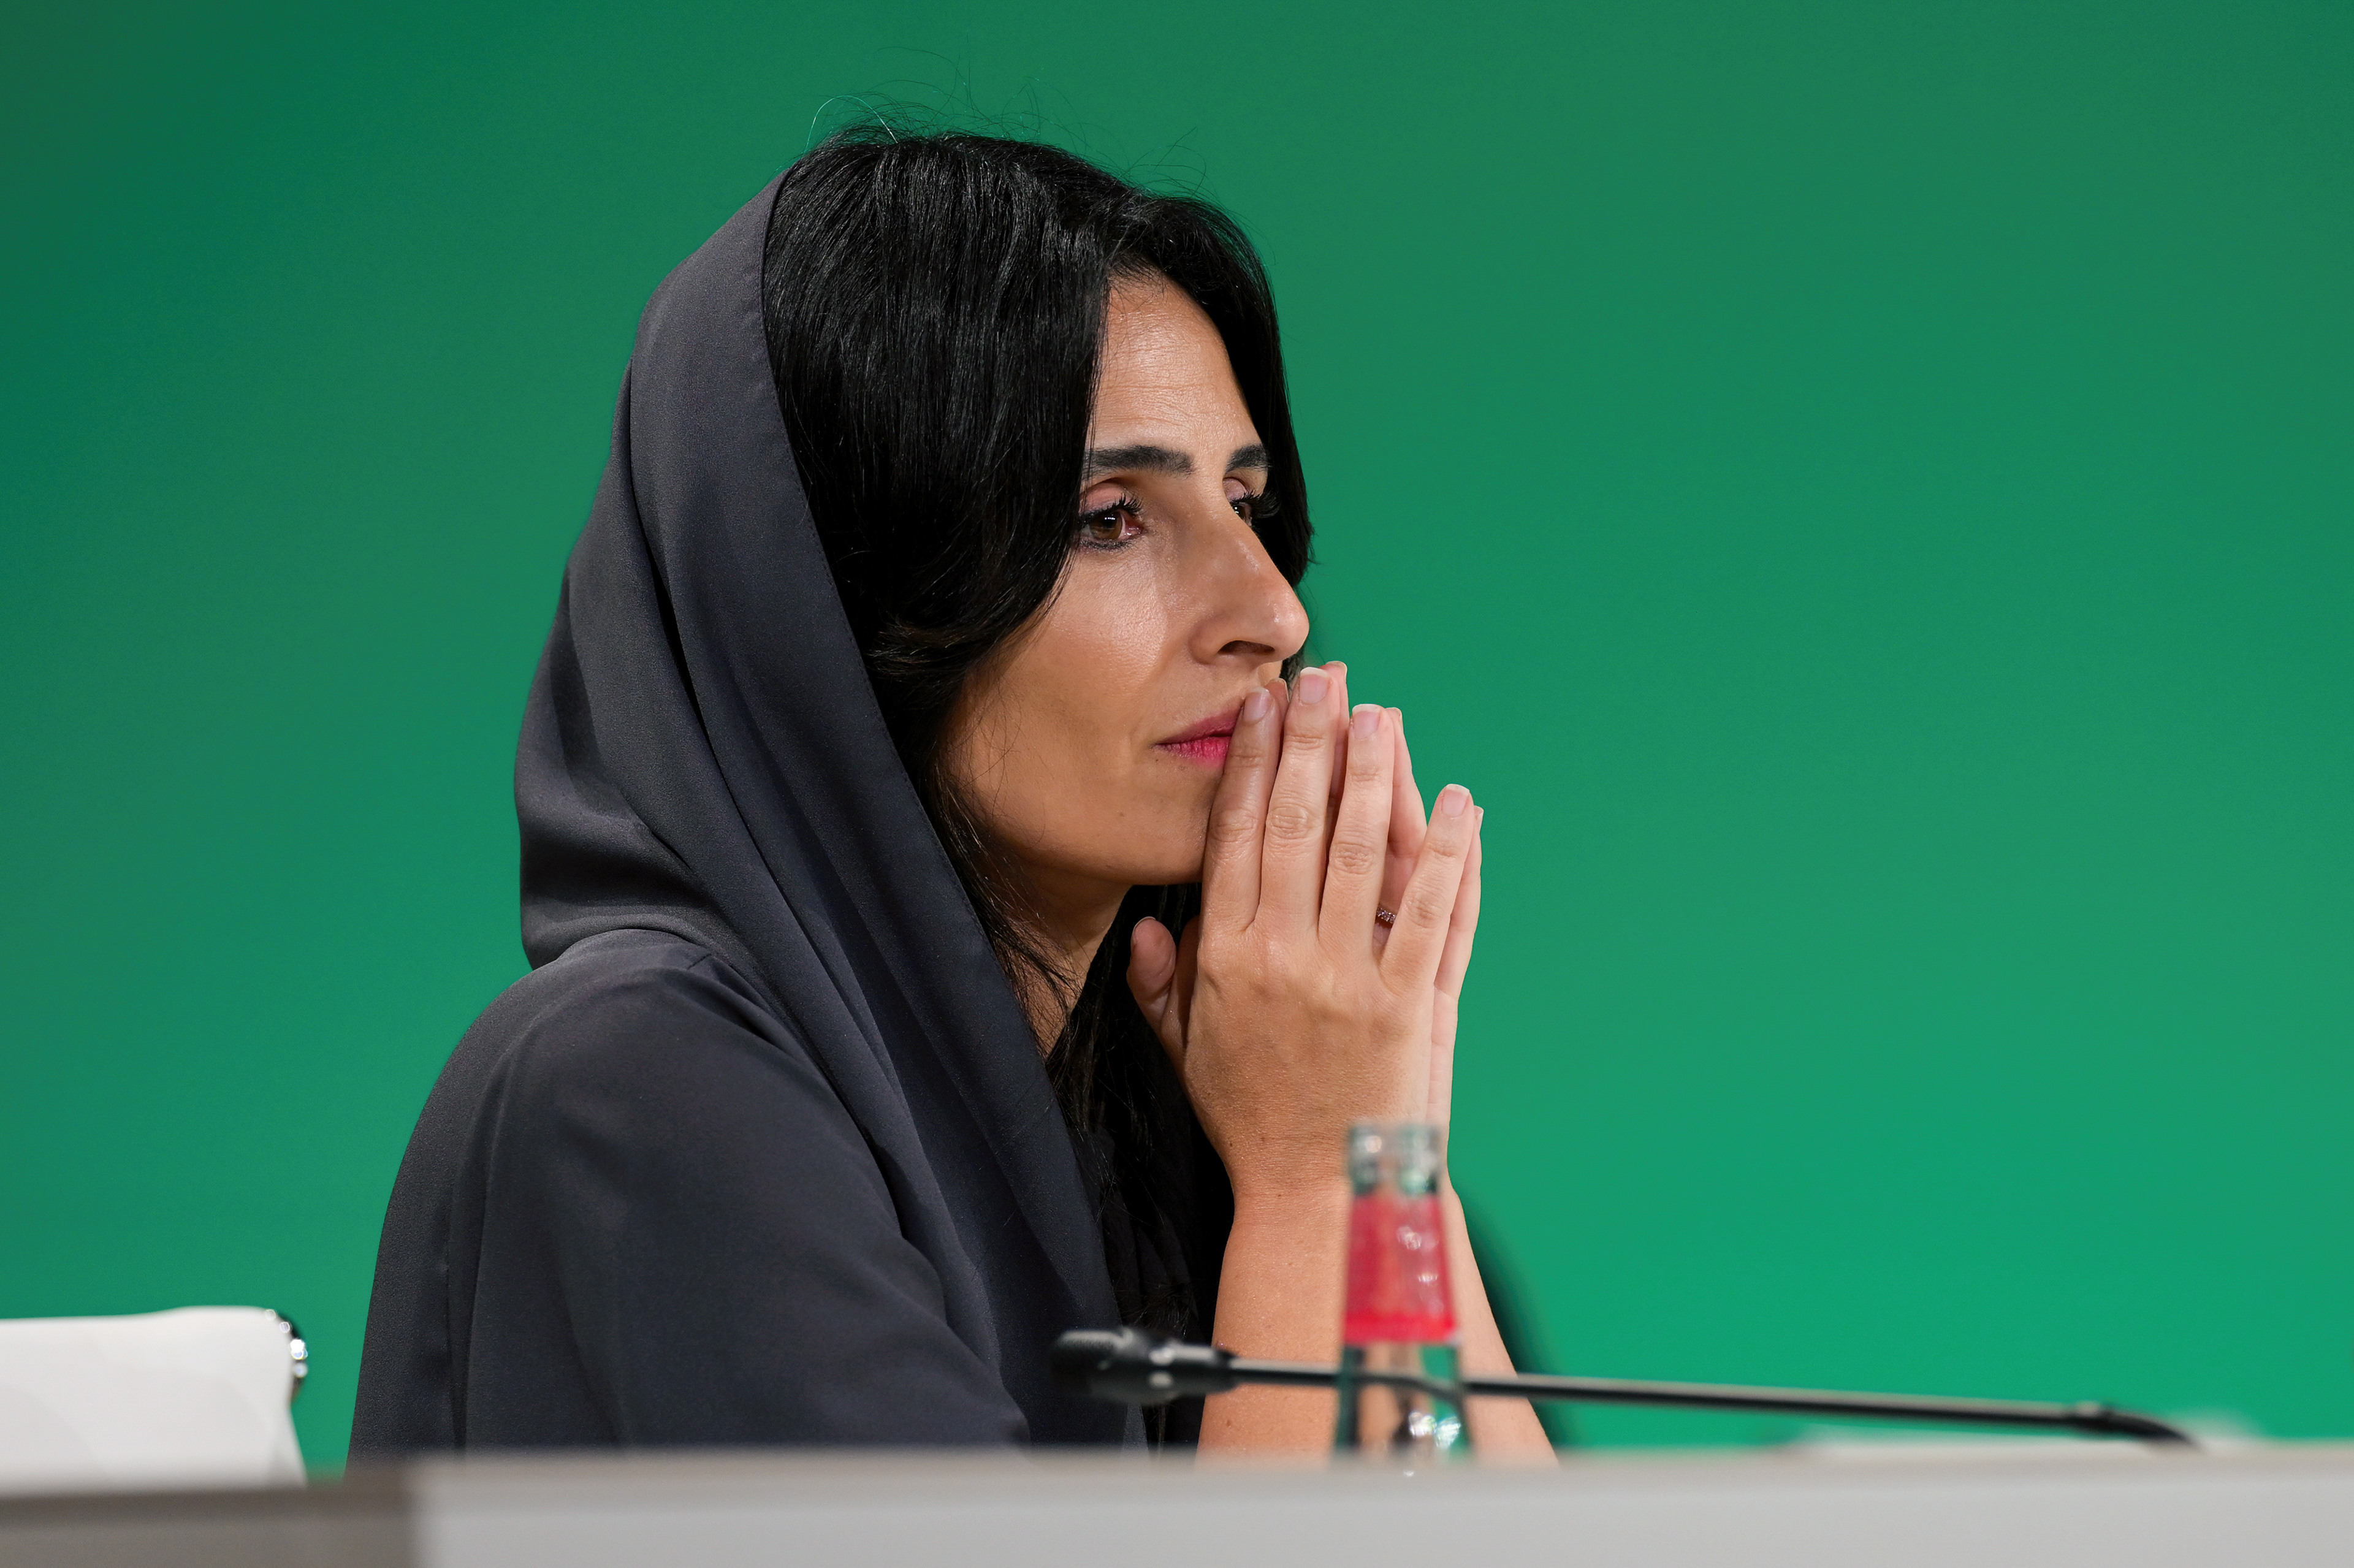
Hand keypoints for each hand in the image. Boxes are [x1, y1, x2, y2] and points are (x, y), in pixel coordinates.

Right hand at [1127, 662, 1483, 1203]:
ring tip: (1382, 715)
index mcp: (1222, 958)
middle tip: (1324, 678)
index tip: (1261, 707)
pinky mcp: (1408, 1002)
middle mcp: (1279, 955)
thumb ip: (1158, 989)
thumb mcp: (1185, 1054)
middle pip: (1293, 822)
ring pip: (1359, 850)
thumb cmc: (1253, 1122)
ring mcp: (1346, 976)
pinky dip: (1448, 852)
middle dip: (1310, 741)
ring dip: (1374, 773)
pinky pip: (1431, 911)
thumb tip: (1140, 931)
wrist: (1322, 1196)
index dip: (1248, 761)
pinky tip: (1460, 803)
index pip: (1232, 835)